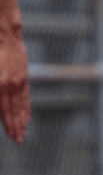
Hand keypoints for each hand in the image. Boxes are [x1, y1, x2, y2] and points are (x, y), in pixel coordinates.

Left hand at [0, 29, 29, 143]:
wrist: (4, 34)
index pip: (3, 111)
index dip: (8, 125)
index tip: (12, 136)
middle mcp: (9, 85)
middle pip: (13, 111)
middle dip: (16, 127)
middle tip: (19, 140)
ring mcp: (18, 81)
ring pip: (20, 105)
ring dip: (22, 121)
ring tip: (23, 133)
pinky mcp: (24, 76)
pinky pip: (26, 95)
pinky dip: (26, 107)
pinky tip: (27, 117)